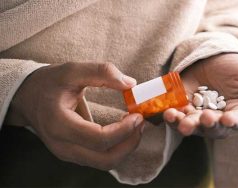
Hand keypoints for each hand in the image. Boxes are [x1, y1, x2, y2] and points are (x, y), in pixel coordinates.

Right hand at [6, 62, 143, 169]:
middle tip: (141, 123)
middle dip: (129, 143)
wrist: (26, 97)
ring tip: (135, 126)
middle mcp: (62, 145)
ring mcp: (67, 153)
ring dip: (125, 147)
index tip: (138, 116)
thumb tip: (130, 83)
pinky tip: (123, 131)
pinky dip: (116, 148)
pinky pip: (99, 159)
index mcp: (59, 124)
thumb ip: (101, 72)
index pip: (98, 139)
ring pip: (104, 163)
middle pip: (105, 159)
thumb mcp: (72, 70)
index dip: (123, 130)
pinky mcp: (73, 154)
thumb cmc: (48, 83)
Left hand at [163, 53, 237, 137]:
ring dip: (185, 124)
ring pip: (193, 126)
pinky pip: (178, 117)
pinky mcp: (185, 110)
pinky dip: (172, 117)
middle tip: (203, 118)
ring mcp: (201, 116)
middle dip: (207, 125)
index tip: (227, 119)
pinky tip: (167, 112)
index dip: (234, 122)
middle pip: (214, 129)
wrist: (215, 60)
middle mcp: (221, 120)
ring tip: (177, 118)